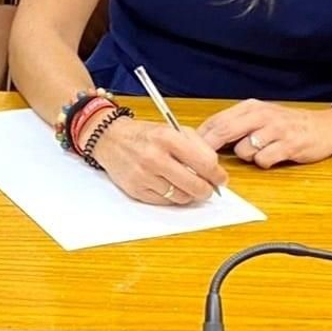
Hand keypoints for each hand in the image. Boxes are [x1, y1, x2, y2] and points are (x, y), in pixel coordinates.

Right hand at [88, 116, 228, 204]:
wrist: (109, 139)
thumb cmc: (144, 134)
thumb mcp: (172, 129)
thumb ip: (196, 145)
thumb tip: (215, 168)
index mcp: (167, 137)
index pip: (204, 163)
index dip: (218, 174)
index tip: (221, 178)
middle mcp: (155, 157)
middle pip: (196, 186)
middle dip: (207, 189)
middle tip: (208, 187)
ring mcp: (144, 176)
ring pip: (182, 197)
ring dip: (190, 194)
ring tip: (187, 184)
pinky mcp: (137, 190)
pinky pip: (165, 202)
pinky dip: (172, 196)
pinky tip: (169, 185)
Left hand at [197, 99, 331, 167]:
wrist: (326, 127)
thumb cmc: (288, 124)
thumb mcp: (261, 117)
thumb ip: (237, 124)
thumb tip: (206, 138)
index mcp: (251, 107)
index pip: (217, 120)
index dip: (201, 136)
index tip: (189, 148)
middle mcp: (261, 115)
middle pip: (225, 131)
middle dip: (211, 148)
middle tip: (205, 162)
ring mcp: (275, 129)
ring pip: (244, 149)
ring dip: (246, 157)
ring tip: (261, 152)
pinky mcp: (289, 145)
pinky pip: (264, 160)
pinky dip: (264, 163)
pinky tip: (274, 157)